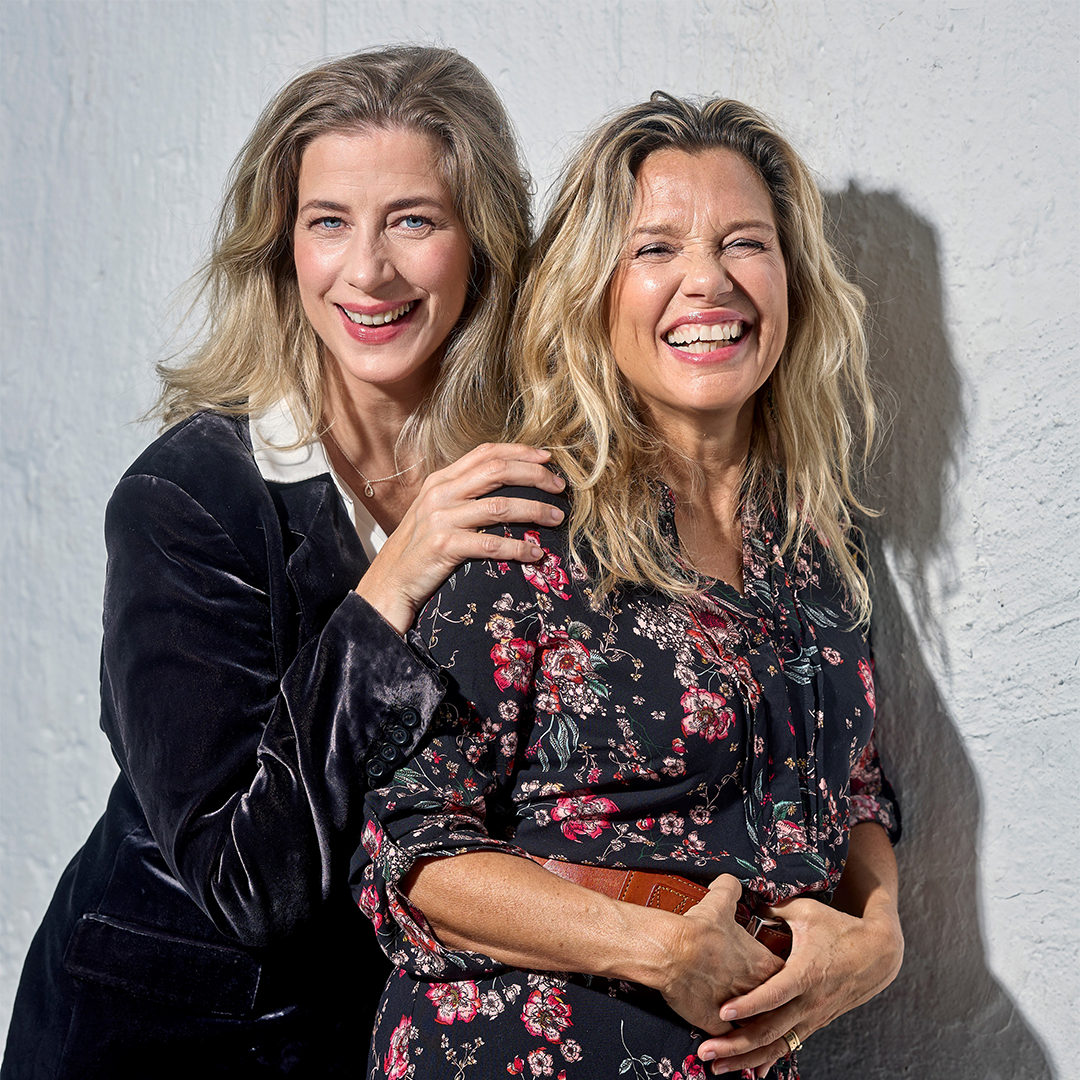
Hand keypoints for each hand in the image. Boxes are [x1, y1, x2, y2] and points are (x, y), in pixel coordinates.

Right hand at [356, 443, 564, 633]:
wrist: (389, 582)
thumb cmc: (418, 548)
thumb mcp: (436, 511)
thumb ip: (463, 494)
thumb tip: (506, 486)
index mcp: (441, 480)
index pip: (485, 453)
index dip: (520, 452)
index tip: (547, 459)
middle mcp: (440, 493)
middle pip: (497, 471)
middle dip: (535, 475)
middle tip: (560, 487)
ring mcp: (440, 519)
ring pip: (499, 506)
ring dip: (534, 510)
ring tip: (556, 518)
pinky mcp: (444, 546)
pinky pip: (490, 543)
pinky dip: (518, 548)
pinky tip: (536, 554)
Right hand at [658, 875, 784, 1036]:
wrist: (672, 952)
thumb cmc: (699, 929)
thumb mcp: (720, 900)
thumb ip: (732, 888)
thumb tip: (732, 881)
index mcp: (763, 964)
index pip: (784, 974)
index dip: (779, 974)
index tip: (771, 972)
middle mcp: (756, 992)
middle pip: (772, 1002)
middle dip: (766, 1000)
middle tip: (758, 996)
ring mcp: (738, 1011)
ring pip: (753, 1024)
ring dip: (749, 1022)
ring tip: (745, 1022)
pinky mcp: (716, 1025)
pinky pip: (727, 1038)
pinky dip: (725, 1038)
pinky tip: (724, 1037)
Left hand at [696, 895, 903, 1074]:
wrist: (879, 953)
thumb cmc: (841, 928)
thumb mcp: (806, 912)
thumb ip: (774, 909)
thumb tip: (747, 901)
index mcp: (805, 974)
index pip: (774, 995)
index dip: (748, 1004)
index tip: (722, 1010)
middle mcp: (809, 1002)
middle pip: (769, 1031)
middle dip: (735, 1044)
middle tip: (705, 1052)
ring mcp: (813, 1017)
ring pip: (777, 1046)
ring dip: (746, 1058)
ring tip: (716, 1067)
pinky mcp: (815, 1023)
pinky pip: (789, 1046)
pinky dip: (768, 1060)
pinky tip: (750, 1071)